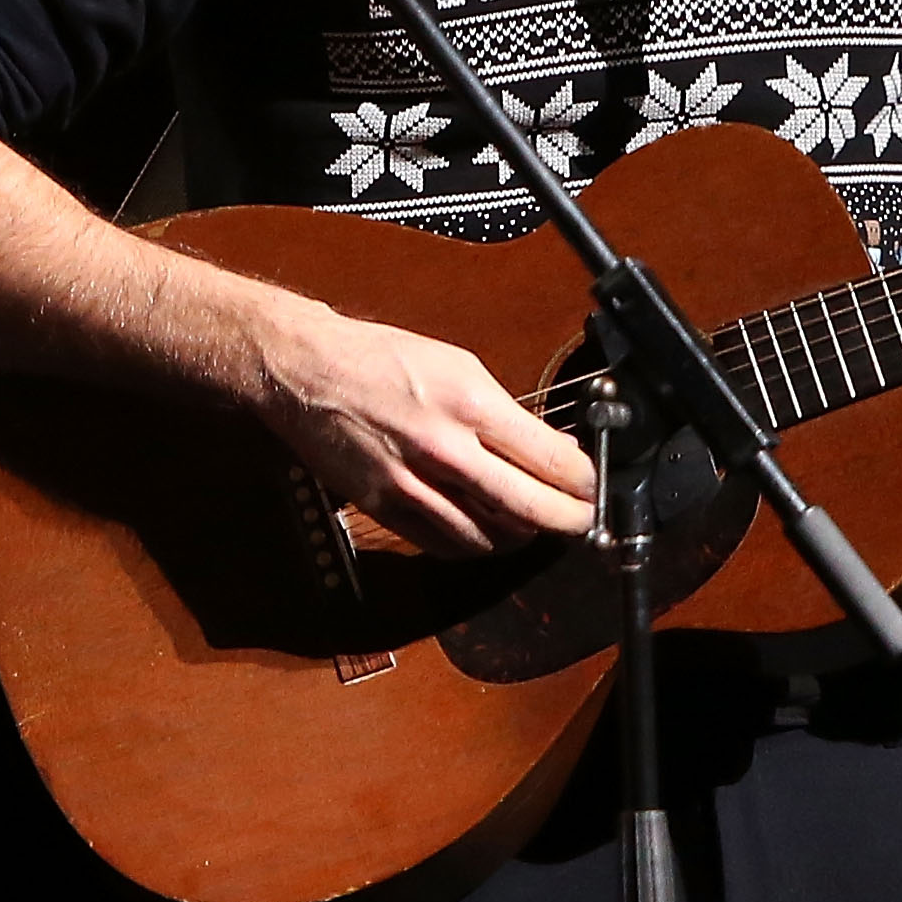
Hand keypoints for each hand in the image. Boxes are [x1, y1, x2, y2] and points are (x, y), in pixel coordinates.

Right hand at [260, 303, 597, 556]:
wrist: (307, 370)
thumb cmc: (382, 358)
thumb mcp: (458, 365)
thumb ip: (504, 412)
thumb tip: (549, 448)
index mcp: (470, 403)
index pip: (547, 459)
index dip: (582, 482)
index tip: (594, 487)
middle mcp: (445, 448)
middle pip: (527, 507)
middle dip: (567, 520)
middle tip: (583, 521)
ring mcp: (412, 484)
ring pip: (487, 536)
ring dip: (520, 535)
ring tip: (535, 524)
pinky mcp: (385, 507)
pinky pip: (443, 543)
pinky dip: (473, 543)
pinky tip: (486, 531)